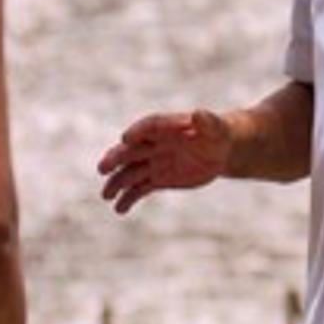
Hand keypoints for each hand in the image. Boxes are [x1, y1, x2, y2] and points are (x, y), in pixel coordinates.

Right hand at [97, 110, 233, 213]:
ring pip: (130, 172)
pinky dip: (129, 198)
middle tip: (103, 168)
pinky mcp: (157, 179)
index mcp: (165, 126)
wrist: (220, 151)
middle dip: (116, 158)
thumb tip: (199, 113)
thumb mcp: (216, 128)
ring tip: (106, 196)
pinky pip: (139, 189)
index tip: (125, 139)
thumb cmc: (217, 134)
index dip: (137, 132)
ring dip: (117, 182)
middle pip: (131, 150)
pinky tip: (120, 209)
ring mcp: (153, 162)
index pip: (147, 126)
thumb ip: (207, 122)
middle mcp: (154, 143)